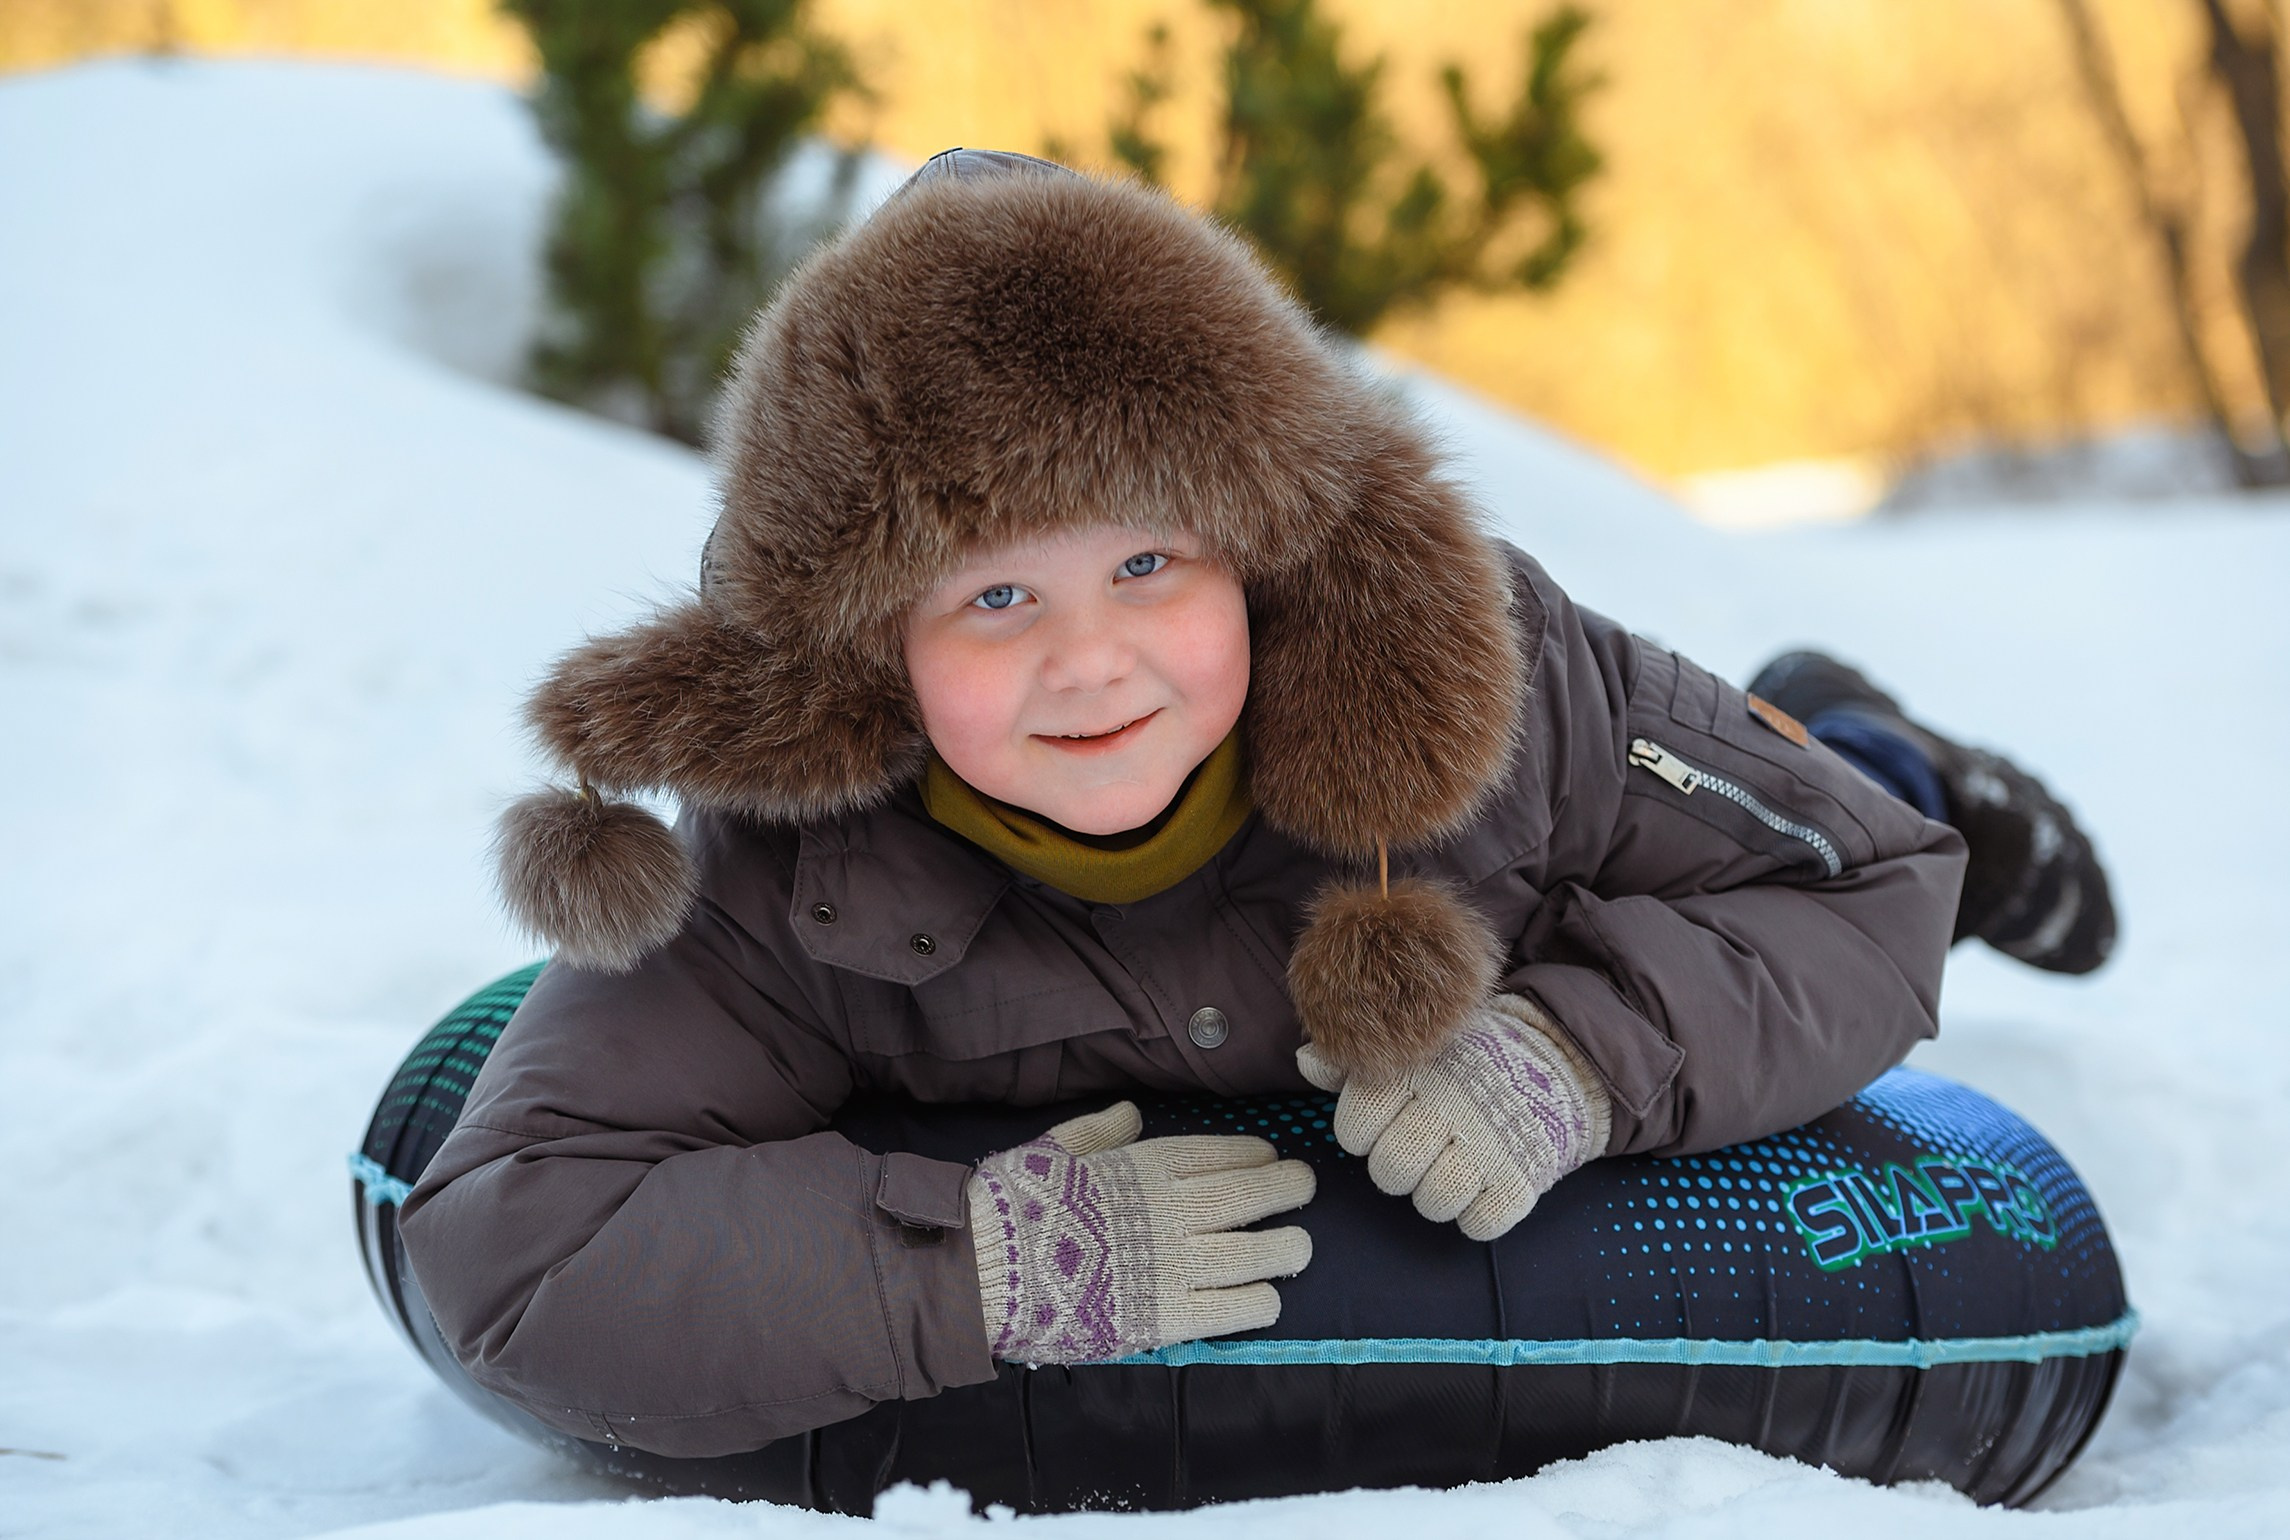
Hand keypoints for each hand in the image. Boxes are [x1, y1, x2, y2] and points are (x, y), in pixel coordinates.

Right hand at [967, 1101, 1314, 1363]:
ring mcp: (1173, 1266)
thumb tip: (1132, 1113)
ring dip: (1285, 1249)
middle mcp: (1170, 1211)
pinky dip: (1256, 1303)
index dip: (1252, 1154)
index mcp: (1143, 1167)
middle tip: (1305, 1187)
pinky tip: (1268, 1300)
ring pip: (1253, 1255)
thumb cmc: (1013, 1206)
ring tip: (1300, 1248)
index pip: (1216, 1154)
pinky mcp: (1166, 1318)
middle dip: (1286, 1188)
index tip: (1270, 1156)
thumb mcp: (1052, 1151)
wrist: (985, 1271)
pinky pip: (1229, 1310)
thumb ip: (1098, 1133)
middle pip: (1248, 1196)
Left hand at [1296, 993, 1608, 1240]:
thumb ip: (1355, 1061)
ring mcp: (1492, 1143)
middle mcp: (1453, 1104)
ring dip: (1434, 1194)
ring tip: (1449, 1167)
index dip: (1360, 1132)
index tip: (1381, 1121)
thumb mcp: (1415, 1049)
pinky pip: (1481, 1224)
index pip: (1355, 1125)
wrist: (1556, 1061)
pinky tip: (1483, 1186)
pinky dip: (1478, 1214)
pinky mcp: (1525, 1177)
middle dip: (1394, 1168)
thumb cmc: (1465, 1061)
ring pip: (1433, 1203)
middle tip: (1415, 1149)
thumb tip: (1306, 1062)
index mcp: (1418, 1070)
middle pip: (1390, 1170)